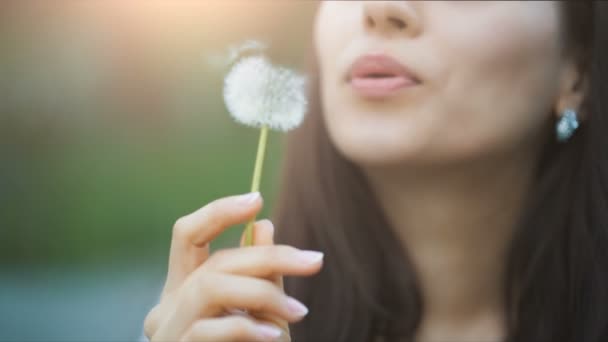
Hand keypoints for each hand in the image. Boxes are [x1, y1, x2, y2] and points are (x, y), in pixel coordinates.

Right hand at [143, 192, 323, 340]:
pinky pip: (211, 331)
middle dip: (268, 256)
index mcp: (183, 288)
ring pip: (210, 287)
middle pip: (213, 262)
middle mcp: (167, 305)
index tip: (257, 199)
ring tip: (298, 310)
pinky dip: (247, 327)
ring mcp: (168, 332)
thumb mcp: (257, 313)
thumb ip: (258, 274)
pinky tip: (276, 335)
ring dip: (261, 292)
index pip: (187, 235)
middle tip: (315, 261)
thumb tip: (264, 224)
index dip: (218, 212)